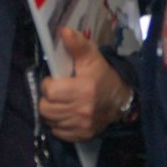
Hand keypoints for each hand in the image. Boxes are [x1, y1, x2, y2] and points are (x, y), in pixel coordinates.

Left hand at [38, 27, 130, 141]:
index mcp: (83, 89)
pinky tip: (66, 114)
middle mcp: (82, 110)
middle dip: (47, 99)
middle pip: (46, 109)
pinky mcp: (83, 136)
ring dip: (52, 111)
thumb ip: (77, 44)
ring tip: (60, 102)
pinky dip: (59, 124)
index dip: (48, 84)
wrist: (121, 98)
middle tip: (55, 93)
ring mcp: (82, 125)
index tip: (55, 80)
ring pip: (50, 121)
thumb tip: (64, 30)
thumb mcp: (92, 56)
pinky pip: (58, 132)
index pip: (50, 91)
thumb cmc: (102, 74)